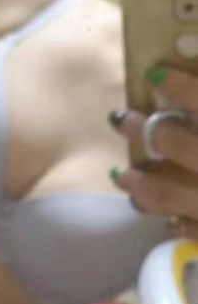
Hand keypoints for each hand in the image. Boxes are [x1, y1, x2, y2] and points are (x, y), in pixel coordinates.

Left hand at [109, 67, 197, 237]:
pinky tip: (166, 216)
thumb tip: (168, 82)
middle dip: (141, 130)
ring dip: (139, 183)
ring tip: (120, 175)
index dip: (179, 85)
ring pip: (165, 193)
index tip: (153, 74)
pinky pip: (186, 229)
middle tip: (118, 118)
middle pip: (171, 142)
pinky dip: (173, 220)